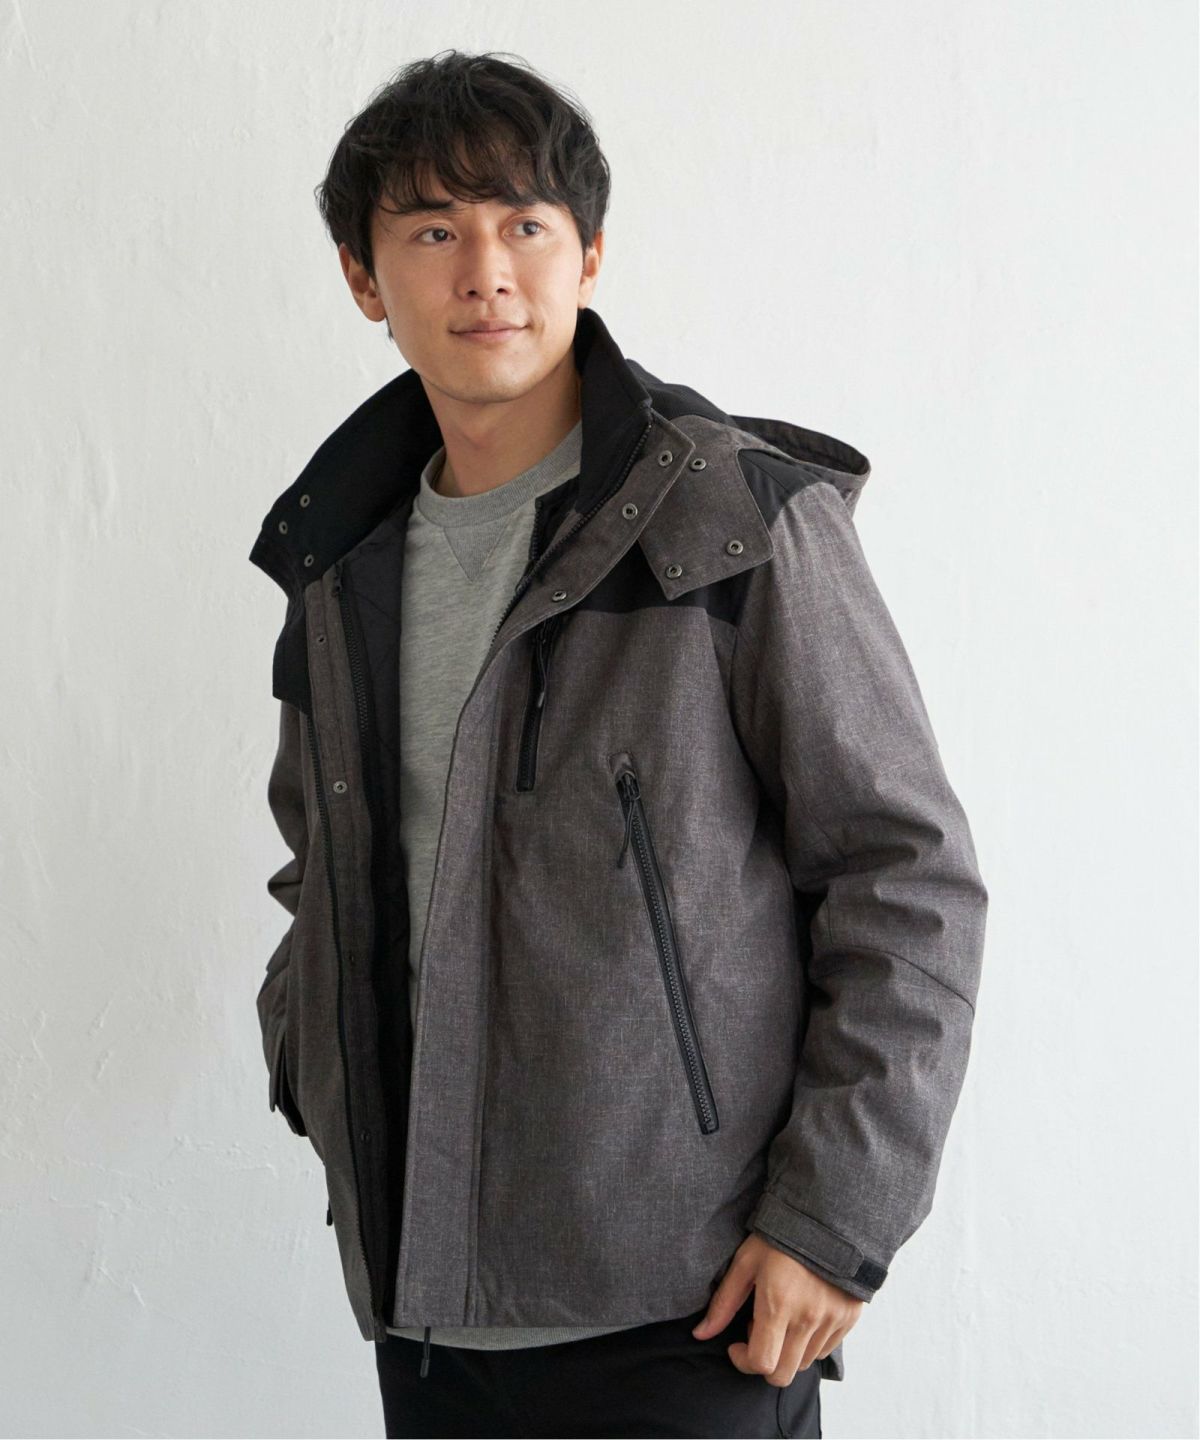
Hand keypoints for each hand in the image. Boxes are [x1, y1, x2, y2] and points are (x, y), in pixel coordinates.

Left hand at [691, 1233, 862, 1385]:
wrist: (827, 1215)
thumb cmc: (781, 1235)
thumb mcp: (746, 1262)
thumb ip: (724, 1303)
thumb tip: (701, 1334)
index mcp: (779, 1304)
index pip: (762, 1362)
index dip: (743, 1361)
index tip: (736, 1346)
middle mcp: (808, 1318)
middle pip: (783, 1374)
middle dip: (764, 1363)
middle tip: (759, 1330)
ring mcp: (832, 1320)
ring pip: (805, 1363)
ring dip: (787, 1351)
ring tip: (782, 1316)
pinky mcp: (849, 1318)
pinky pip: (826, 1349)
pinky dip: (809, 1343)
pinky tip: (802, 1314)